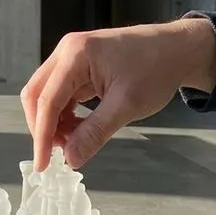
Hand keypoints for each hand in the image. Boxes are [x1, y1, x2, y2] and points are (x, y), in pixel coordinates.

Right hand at [20, 18, 215, 170]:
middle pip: (36, 94)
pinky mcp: (79, 65)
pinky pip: (61, 93)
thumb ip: (95, 132)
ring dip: (54, 122)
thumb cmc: (157, 69)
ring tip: (74, 142)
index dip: (42, 136)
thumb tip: (71, 158)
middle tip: (57, 154)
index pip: (47, 100)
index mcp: (76, 54)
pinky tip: (79, 129)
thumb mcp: (127, 105)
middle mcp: (67, 51)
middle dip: (43, 127)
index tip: (42, 164)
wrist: (178, 49)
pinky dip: (64, 114)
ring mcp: (72, 57)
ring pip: (46, 95)